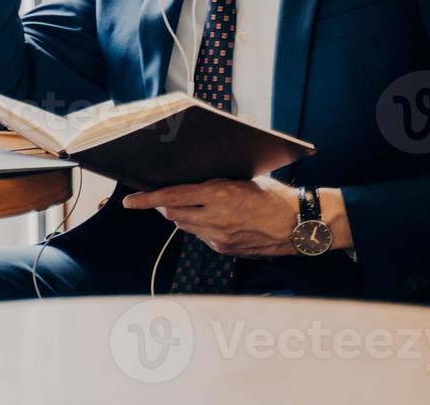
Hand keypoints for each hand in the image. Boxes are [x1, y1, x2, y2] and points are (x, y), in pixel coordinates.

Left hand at [123, 176, 300, 258]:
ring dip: (182, 216)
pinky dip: (200, 227)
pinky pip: (202, 237)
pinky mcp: (225, 249)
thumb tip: (193, 181)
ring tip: (193, 206)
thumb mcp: (242, 180)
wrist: (299, 226)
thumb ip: (215, 183)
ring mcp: (219, 237)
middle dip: (164, 206)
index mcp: (219, 194)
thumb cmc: (275, 197)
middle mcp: (215, 218)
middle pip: (174, 214)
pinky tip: (213, 219)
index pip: (172, 197)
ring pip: (186, 226)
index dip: (147, 200)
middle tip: (161, 198)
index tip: (131, 201)